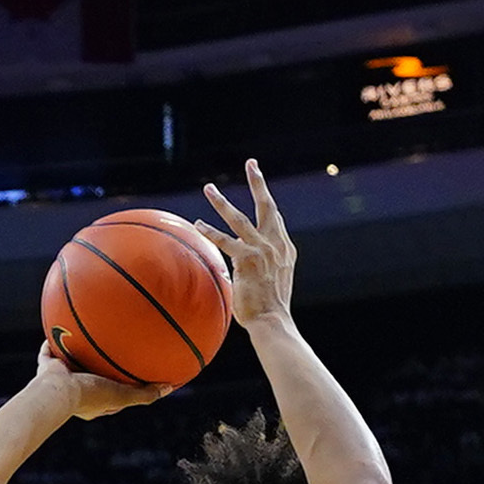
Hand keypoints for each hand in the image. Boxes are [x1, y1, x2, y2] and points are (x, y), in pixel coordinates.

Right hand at [29, 337, 162, 421]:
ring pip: (71, 366)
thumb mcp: (123, 395)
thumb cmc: (91, 395)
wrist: (58, 392)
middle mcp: (76, 393)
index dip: (121, 389)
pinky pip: (49, 353)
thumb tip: (170, 388)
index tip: (131, 380)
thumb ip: (145, 394)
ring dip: (77, 355)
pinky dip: (52, 343)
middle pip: (91, 379)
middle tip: (107, 358)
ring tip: (84, 340)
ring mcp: (60, 382)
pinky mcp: (47, 370)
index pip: (110, 398)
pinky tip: (59, 324)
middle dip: (98, 370)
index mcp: (93, 404)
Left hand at [195, 159, 296, 327]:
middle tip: (251, 163)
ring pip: (239, 218)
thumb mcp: (272, 283)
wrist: (273, 321)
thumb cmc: (270, 309)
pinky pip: (225, 241)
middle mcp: (276, 245)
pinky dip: (210, 232)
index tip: (260, 188)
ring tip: (208, 188)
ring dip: (221, 202)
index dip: (267, 204)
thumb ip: (260, 269)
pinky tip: (198, 224)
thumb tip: (238, 269)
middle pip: (267, 206)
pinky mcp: (247, 259)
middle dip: (258, 182)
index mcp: (285, 250)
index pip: (275, 220)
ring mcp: (262, 250)